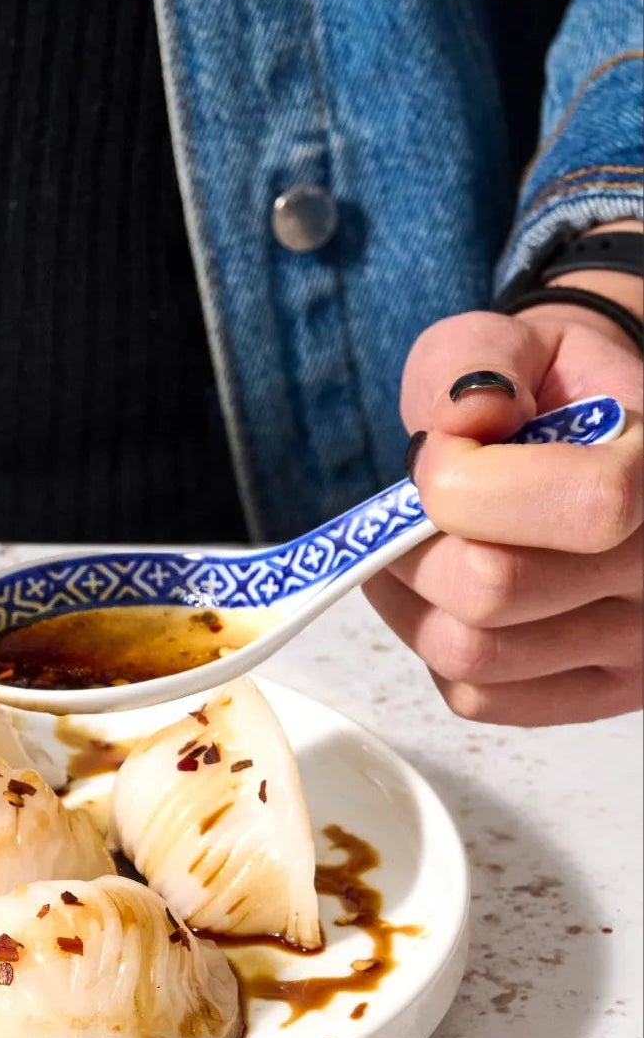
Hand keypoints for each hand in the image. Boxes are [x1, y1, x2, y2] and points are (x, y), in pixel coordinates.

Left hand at [367, 225, 642, 725]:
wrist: (595, 433)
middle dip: (420, 543)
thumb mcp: (513, 341)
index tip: (445, 454)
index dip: (475, 482)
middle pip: (495, 593)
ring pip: (472, 655)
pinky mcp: (596, 696)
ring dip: (414, 598)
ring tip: (426, 545)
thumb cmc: (550, 386)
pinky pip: (477, 695)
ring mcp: (641, 648)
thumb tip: (461, 424)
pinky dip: (435, 641)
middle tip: (419, 510)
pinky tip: (448, 593)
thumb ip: (475, 364)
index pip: (588, 506)